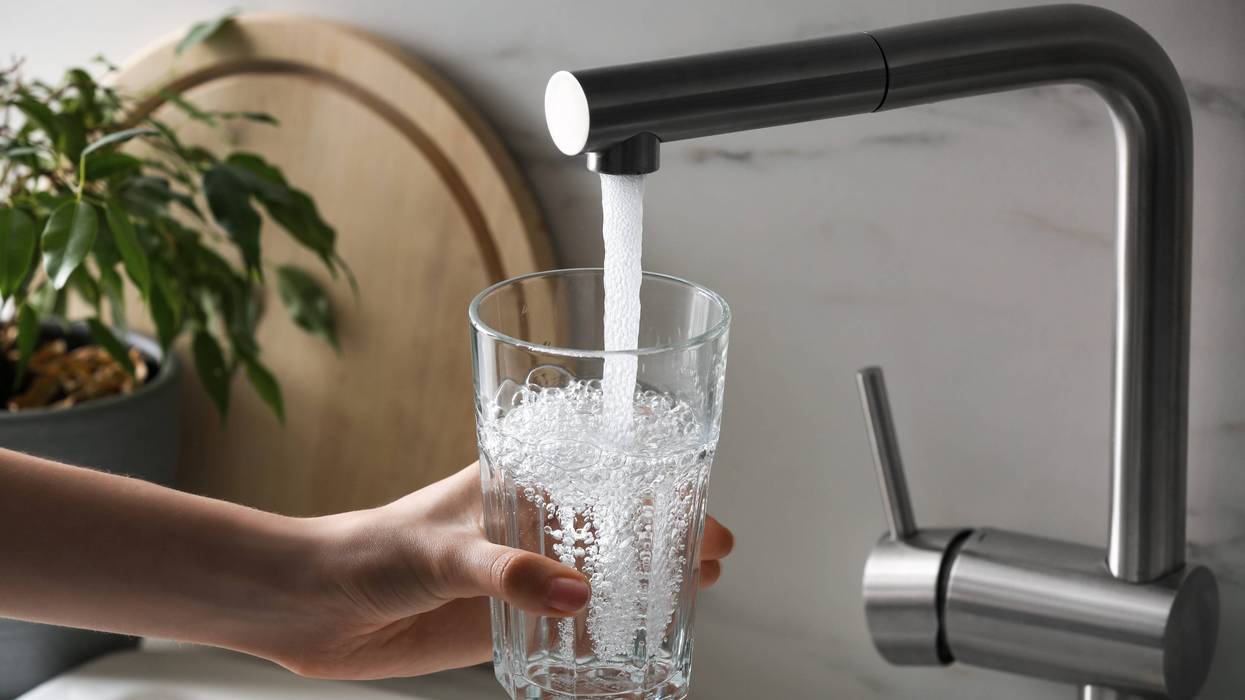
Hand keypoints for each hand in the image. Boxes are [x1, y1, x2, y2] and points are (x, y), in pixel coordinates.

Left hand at [266, 463, 733, 679]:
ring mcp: (523, 573)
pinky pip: (571, 624)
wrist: (317, 606)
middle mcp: (528, 523)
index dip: (656, 475)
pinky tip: (637, 638)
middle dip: (669, 530)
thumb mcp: (443, 551)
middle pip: (616, 518)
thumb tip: (578, 597)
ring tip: (696, 590)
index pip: (600, 466)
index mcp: (517, 480)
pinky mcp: (508, 620)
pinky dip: (608, 628)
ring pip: (602, 569)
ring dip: (647, 578)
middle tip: (715, 551)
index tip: (700, 494)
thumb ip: (507, 571)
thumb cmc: (371, 549)